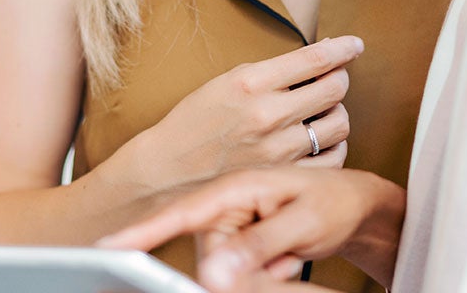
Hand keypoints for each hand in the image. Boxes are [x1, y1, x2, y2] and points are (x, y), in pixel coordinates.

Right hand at [97, 167, 406, 291]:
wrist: (358, 208)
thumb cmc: (335, 202)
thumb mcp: (302, 222)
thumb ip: (257, 245)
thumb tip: (212, 273)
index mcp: (235, 188)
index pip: (182, 213)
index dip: (143, 231)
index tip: (108, 249)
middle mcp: (229, 207)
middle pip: (209, 257)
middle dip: (244, 270)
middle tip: (284, 259)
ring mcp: (237, 228)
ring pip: (227, 272)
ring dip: (261, 275)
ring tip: (292, 253)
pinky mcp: (245, 248)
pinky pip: (244, 277)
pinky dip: (268, 277)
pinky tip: (290, 260)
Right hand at [130, 36, 362, 190]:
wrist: (168, 172)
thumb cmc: (195, 124)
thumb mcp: (224, 83)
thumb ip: (269, 74)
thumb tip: (315, 59)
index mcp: (251, 83)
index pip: (314, 58)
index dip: (342, 49)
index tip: (353, 45)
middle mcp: (268, 114)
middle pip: (335, 88)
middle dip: (339, 79)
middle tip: (333, 80)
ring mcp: (278, 149)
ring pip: (339, 123)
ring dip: (337, 113)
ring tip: (323, 113)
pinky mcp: (284, 176)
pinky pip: (333, 159)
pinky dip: (334, 147)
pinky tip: (321, 142)